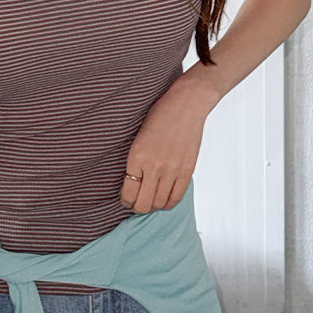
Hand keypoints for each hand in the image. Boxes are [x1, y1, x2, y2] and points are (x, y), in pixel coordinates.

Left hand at [120, 80, 213, 213]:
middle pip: (143, 204)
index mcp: (137, 157)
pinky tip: (164, 198)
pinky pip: (176, 197)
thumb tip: (134, 182)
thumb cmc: (160, 115)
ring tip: (151, 200)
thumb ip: (136, 161)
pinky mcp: (187, 171)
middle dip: (137, 208)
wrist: (186, 105)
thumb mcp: (138, 138)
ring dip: (153, 206)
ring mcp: (172, 170)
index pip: (128, 193)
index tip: (126, 199)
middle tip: (137, 203)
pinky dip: (168, 203)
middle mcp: (153, 167)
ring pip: (160, 204)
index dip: (125, 201)